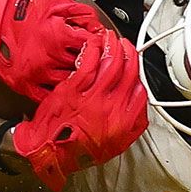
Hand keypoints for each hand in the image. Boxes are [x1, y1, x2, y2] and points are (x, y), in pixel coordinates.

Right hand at [0, 0, 108, 102]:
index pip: (90, 46)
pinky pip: (48, 96)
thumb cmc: (25, 9)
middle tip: (91, 56)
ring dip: (75, 76)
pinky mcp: (25, 85)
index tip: (97, 42)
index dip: (97, 42)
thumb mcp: (55, 2)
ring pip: (69, 83)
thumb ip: (80, 12)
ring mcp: (36, 75)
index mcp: (57, 37)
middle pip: (82, 66)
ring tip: (76, 68)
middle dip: (89, 60)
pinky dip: (57, 91)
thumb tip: (97, 25)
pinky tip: (60, 81)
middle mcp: (48, 59)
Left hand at [9, 29, 148, 190]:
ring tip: (112, 39)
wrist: (49, 152)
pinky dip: (94, 50)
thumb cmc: (76, 151)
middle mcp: (112, 109)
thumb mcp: (113, 146)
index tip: (134, 70)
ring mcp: (94, 97)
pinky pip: (89, 64)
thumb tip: (136, 110)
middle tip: (127, 46)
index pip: (140, 93)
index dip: (139, 77)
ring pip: (111, 64)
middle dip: (130, 55)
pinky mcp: (74, 89)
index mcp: (124, 123)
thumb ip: (130, 127)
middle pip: (129, 73)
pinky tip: (94, 44)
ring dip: (113, 47)